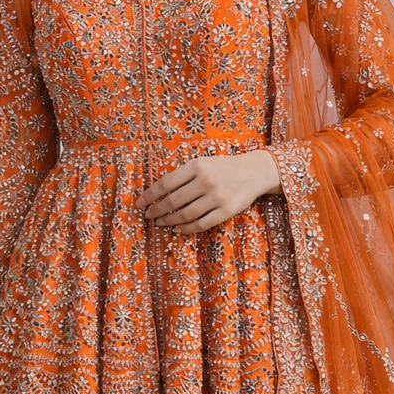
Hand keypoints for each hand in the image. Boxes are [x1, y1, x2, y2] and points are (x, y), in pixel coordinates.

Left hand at [136, 147, 281, 234]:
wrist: (254, 172)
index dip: (150, 195)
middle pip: (173, 201)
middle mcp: (205, 181)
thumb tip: (158, 193)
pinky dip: (186, 229)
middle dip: (156, 210)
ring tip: (160, 223)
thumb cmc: (223, 168)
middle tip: (148, 216)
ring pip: (185, 214)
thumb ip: (183, 175)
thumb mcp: (202, 163)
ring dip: (169, 221)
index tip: (139, 203)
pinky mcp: (226, 211)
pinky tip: (177, 229)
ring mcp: (216, 197)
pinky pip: (201, 224)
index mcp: (196, 166)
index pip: (166, 183)